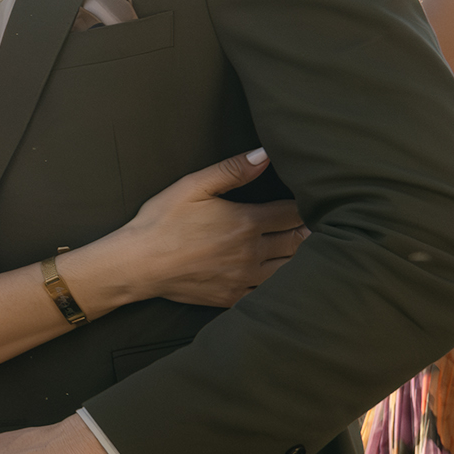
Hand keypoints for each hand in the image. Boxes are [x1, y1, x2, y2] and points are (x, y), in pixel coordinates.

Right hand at [101, 147, 305, 309]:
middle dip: (309, 231)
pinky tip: (284, 278)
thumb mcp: (192, 186)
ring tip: (307, 249)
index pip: (293, 213)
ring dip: (302, 258)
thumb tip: (265, 155)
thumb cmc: (161, 222)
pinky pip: (269, 294)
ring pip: (291, 270)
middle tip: (316, 225)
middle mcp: (251, 252)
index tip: (312, 202)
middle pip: (299, 241)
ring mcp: (244, 278)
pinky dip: (283, 285)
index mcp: (246, 222)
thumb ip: (232, 170)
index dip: (306, 206)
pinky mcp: (233, 298)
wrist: (136, 264)